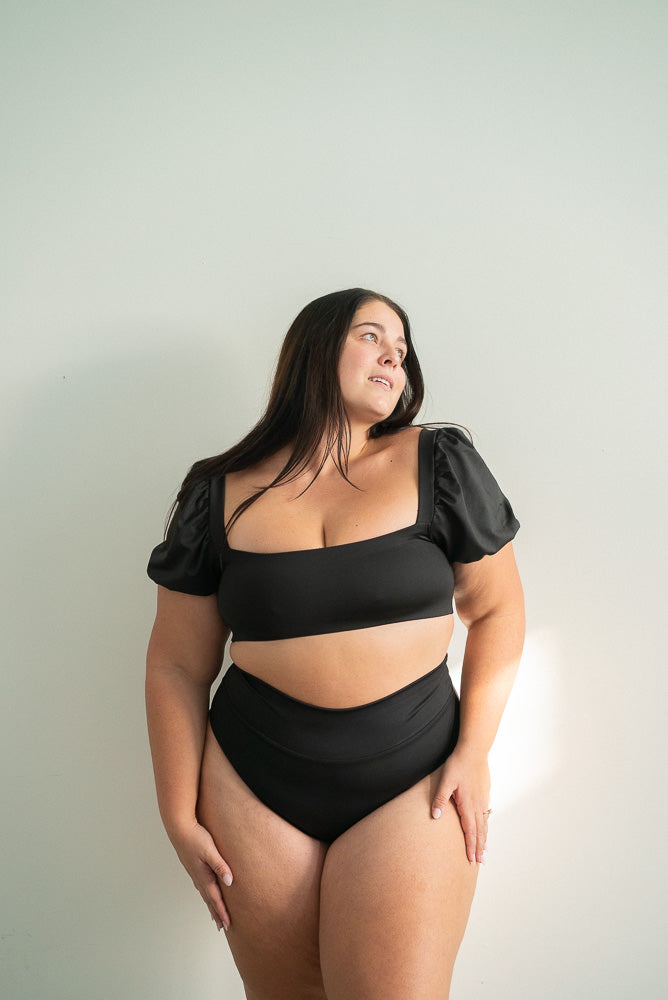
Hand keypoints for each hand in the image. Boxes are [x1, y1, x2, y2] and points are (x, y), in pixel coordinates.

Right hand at [169, 819, 233, 930]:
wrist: (179, 827)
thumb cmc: (195, 837)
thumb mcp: (210, 851)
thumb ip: (220, 866)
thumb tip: (230, 882)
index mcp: (203, 875)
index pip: (215, 898)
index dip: (221, 912)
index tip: (227, 924)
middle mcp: (198, 877)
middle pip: (209, 900)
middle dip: (216, 913)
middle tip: (221, 927)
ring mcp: (194, 872)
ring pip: (204, 893)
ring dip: (210, 905)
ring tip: (214, 915)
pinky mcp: (193, 866)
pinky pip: (200, 885)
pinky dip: (205, 894)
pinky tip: (205, 892)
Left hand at [430, 748, 490, 863]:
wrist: (474, 750)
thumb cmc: (458, 764)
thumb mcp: (446, 780)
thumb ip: (440, 799)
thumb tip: (435, 816)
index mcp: (467, 804)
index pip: (470, 830)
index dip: (470, 846)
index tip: (472, 859)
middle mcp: (477, 804)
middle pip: (479, 831)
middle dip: (479, 847)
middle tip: (480, 862)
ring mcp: (482, 799)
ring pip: (484, 823)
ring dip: (484, 838)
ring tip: (484, 851)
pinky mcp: (484, 793)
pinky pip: (485, 814)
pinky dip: (486, 826)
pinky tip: (485, 828)